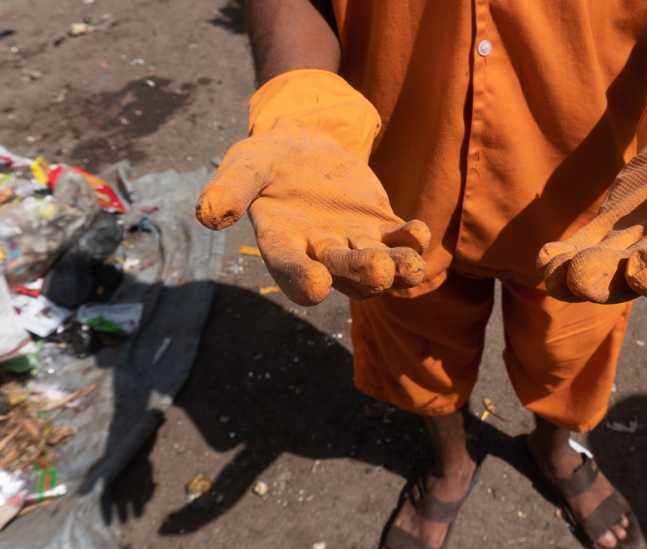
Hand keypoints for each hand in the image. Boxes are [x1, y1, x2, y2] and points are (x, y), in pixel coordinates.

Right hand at [197, 124, 429, 304]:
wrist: (301, 146)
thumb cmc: (266, 161)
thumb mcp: (244, 165)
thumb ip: (230, 189)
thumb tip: (208, 216)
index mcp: (282, 242)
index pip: (289, 268)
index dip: (301, 279)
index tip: (316, 287)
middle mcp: (319, 251)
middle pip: (342, 271)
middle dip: (361, 273)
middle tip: (378, 271)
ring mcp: (353, 241)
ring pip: (377, 265)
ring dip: (397, 269)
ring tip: (412, 266)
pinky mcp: (378, 226)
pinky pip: (398, 241)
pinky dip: (410, 240)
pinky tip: (419, 234)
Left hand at [537, 124, 646, 303]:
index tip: (638, 267)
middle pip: (628, 282)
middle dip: (602, 282)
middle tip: (580, 275)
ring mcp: (628, 249)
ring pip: (598, 274)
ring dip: (572, 278)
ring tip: (551, 271)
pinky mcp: (604, 234)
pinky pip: (579, 252)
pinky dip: (560, 259)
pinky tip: (544, 257)